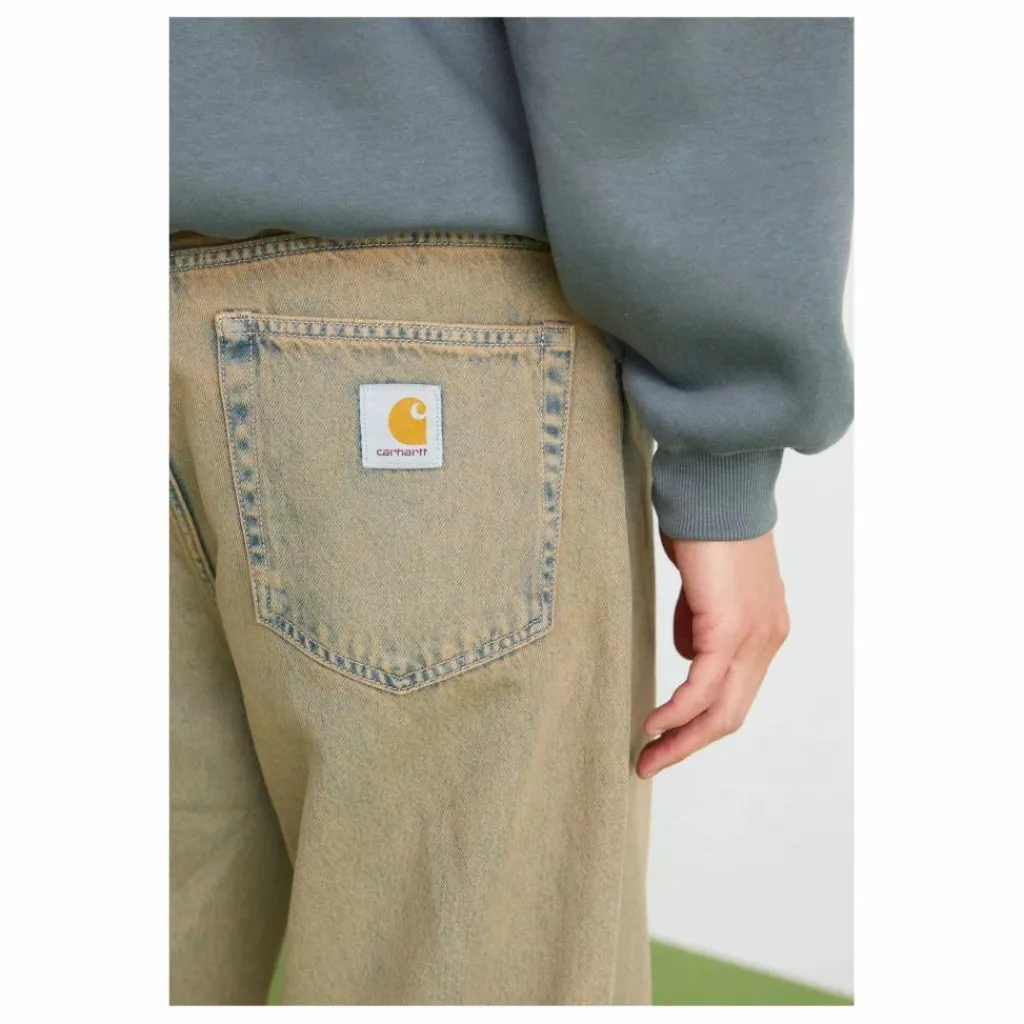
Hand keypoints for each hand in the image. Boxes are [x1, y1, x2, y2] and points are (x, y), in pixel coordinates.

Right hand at [636, 529, 789, 778]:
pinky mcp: (730, 628)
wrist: (717, 490)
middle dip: (689, 745)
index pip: (735, 694)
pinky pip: (702, 687)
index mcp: (764, 630)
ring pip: (720, 709)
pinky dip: (677, 712)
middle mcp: (767, 639)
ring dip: (680, 739)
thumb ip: (700, 620)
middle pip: (731, 713)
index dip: (700, 722)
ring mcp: (754, 636)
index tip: (665, 737)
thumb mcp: (704, 585)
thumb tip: (688, 652)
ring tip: (646, 755)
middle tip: (651, 763)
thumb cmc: (704, 527)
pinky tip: (653, 724)